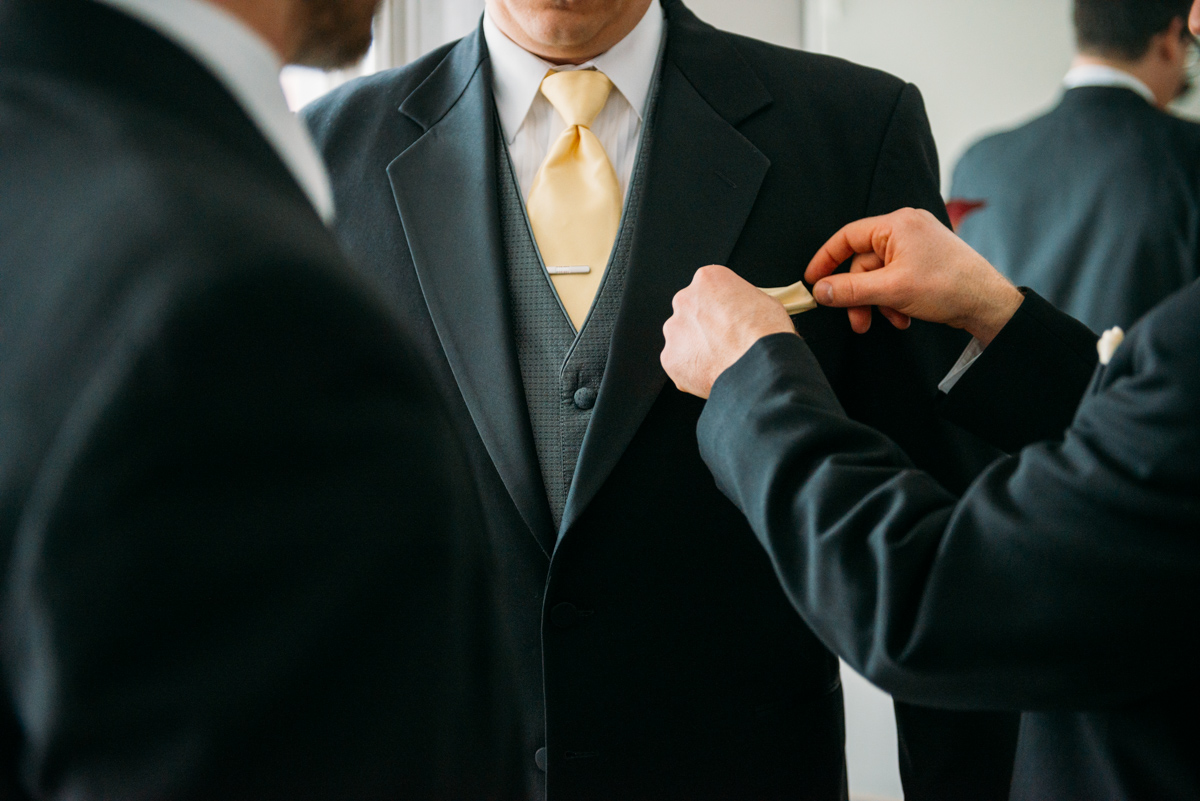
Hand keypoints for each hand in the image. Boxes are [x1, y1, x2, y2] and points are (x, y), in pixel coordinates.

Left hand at [662, 265, 796, 398]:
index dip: (721, 306)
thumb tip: (743, 311)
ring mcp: (674, 329)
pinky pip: (679, 363)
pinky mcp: (670, 357)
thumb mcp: (765, 301)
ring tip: (721, 360)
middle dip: (704, 326)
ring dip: (696, 347)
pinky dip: (692, 370)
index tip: (729, 318)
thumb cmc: (765, 333)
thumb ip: (743, 301)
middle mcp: (684, 300)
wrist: (757, 367)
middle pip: (691, 312)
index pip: (709, 289)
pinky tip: (713, 373)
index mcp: (707, 279)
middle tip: (725, 341)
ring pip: (682, 338)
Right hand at [804, 208, 1023, 344]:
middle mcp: (906, 228)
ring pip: (879, 275)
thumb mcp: (890, 290)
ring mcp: (917, 245)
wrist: (988, 302)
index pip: (847, 237)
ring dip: (879, 302)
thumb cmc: (947, 286)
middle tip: (858, 321)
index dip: (825, 260)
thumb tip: (819, 291)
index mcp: (897, 224)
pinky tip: (903, 317)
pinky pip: (895, 279)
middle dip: (860, 295)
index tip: (812, 281)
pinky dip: (894, 300)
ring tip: (891, 320)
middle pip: (863, 263)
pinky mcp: (925, 261)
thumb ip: (849, 290)